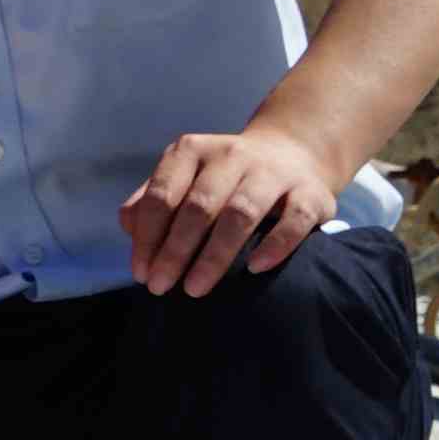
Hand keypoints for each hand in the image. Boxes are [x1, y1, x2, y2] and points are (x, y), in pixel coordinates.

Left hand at [123, 120, 345, 294]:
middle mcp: (231, 155)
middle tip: (161, 287)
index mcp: (192, 151)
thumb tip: (128, 226)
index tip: (141, 273)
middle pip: (198, 207)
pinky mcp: (310, 192)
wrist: (291, 153)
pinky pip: (294, 220)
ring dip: (215, 255)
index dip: (148, 236)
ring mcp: (272, 172)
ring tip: (195, 288)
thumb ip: (153, 200)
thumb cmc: (224, 178)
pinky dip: (274, 245)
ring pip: (241, 213)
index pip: (163, 195)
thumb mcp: (184, 178)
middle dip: (175, 251)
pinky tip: (254, 269)